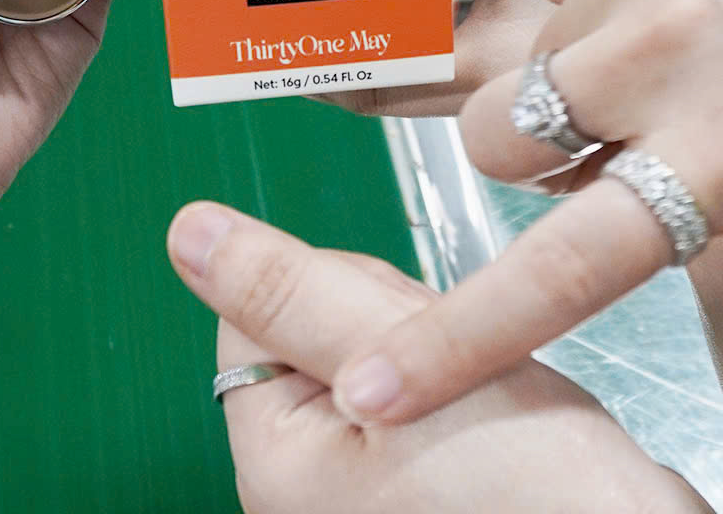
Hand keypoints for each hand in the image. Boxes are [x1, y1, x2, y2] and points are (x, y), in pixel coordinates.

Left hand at [166, 202, 710, 513]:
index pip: (257, 311)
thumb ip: (291, 292)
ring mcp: (370, 478)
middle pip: (322, 322)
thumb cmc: (529, 492)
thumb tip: (192, 235)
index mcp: (276, 458)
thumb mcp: (394, 359)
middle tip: (449, 364)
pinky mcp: (426, 470)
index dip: (332, 288)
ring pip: (383, 344)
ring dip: (436, 341)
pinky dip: (463, 374)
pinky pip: (428, 379)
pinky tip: (498, 406)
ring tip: (484, 388)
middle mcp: (312, 478)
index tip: (390, 320)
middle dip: (393, 317)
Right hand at [327, 0, 722, 512]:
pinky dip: (594, 5)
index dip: (455, 340)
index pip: (558, 268)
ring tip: (672, 58)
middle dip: (531, 159)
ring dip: (572, 78)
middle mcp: (659, 54)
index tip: (375, 384)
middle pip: (494, 141)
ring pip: (523, 59)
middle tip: (622, 142)